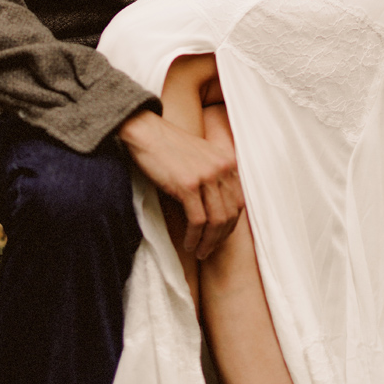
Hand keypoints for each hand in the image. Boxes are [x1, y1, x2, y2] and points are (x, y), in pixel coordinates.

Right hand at [117, 109, 244, 261]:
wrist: (145, 132)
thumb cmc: (167, 147)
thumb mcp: (200, 157)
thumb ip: (213, 175)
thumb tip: (216, 208)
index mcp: (227, 162)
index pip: (239, 202)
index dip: (230, 224)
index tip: (219, 236)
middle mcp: (222, 169)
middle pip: (231, 213)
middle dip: (221, 237)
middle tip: (209, 249)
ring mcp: (206, 177)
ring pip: (217, 220)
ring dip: (209, 241)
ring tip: (200, 251)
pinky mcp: (188, 185)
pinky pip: (198, 220)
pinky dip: (195, 236)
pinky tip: (189, 243)